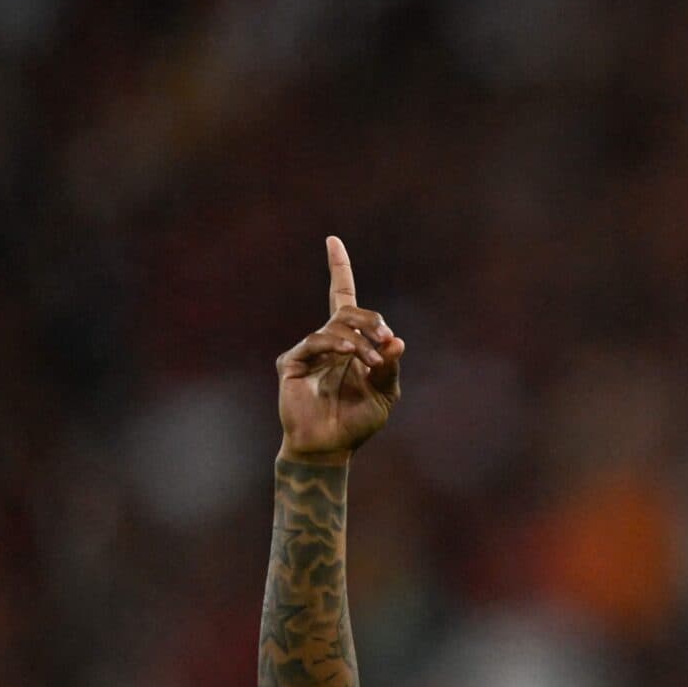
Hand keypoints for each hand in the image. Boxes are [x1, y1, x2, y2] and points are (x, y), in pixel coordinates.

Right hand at [276, 237, 405, 463]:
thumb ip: (389, 366)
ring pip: (336, 325)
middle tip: (385, 343)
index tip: (332, 240)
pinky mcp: (290, 362)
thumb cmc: (357, 421)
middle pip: (348, 308)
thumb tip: (397, 340)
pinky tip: (351, 356)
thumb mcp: (385, 393)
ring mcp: (308, 350)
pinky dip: (337, 345)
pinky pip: (315, 341)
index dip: (339, 269)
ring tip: (371, 363)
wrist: (330, 446)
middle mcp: (328, 341)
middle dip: (371, 321)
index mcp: (350, 342)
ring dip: (361, 341)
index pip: (343, 297)